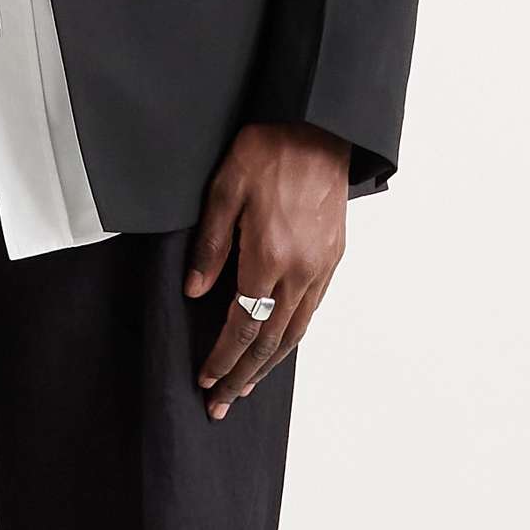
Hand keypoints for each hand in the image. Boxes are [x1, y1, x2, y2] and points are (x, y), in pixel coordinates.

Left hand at [184, 123, 349, 419]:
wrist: (317, 125)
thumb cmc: (266, 151)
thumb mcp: (223, 192)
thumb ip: (209, 248)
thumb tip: (196, 293)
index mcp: (269, 257)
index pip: (243, 325)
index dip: (223, 357)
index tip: (205, 379)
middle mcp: (301, 270)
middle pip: (271, 340)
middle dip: (244, 375)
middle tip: (222, 403)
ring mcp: (322, 265)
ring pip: (296, 330)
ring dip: (269, 364)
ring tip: (246, 387)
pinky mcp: (333, 256)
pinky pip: (312, 309)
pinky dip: (292, 336)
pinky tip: (277, 347)